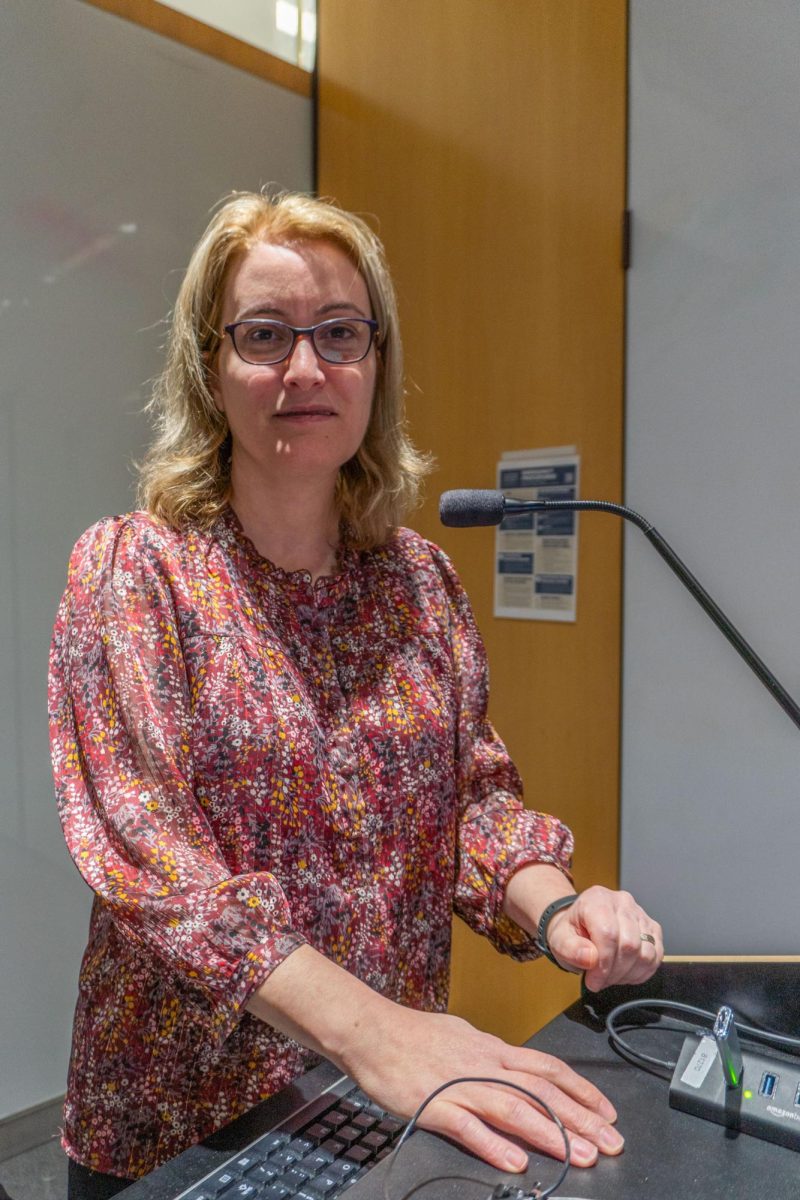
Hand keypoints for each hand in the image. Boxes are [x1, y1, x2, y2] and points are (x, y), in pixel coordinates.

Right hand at [345, 1003, 624, 1172]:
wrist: (371, 1032)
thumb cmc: (412, 1035)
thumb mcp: (461, 1035)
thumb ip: (489, 1053)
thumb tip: (511, 1062)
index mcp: (492, 1051)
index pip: (547, 1068)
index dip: (582, 1090)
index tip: (608, 1111)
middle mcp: (484, 1066)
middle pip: (542, 1091)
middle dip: (582, 1119)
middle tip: (612, 1142)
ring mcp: (461, 1085)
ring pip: (514, 1108)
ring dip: (552, 1134)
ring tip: (581, 1156)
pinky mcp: (434, 1105)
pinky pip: (469, 1127)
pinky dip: (495, 1144)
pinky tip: (517, 1162)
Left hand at [546, 886, 662, 990]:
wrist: (581, 925)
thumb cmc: (571, 932)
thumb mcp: (559, 940)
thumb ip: (570, 948)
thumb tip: (590, 958)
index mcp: (597, 899)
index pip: (608, 934)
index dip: (603, 964)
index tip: (593, 981)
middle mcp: (622, 902)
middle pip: (630, 945)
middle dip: (614, 972)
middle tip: (600, 980)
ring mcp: (640, 914)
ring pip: (646, 953)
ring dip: (628, 974)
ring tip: (611, 975)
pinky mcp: (653, 928)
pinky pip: (656, 956)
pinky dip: (641, 972)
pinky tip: (625, 972)